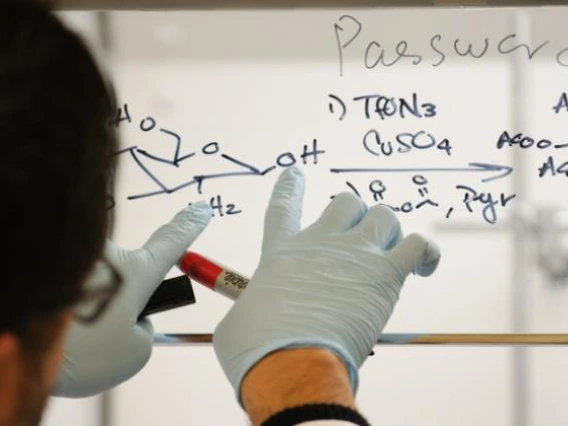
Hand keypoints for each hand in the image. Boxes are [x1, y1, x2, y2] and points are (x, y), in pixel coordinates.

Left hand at [53, 202, 211, 397]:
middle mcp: (106, 257)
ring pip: (91, 287)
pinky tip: (50, 328)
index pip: (172, 243)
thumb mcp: (132, 353)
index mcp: (135, 274)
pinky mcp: (51, 262)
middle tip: (96, 330)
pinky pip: (66, 289)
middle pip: (122, 276)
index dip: (190, 226)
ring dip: (82, 312)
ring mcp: (77, 258)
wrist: (18, 344)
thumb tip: (119, 316)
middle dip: (115, 303)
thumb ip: (139, 331)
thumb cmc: (80, 353)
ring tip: (66, 338)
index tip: (202, 208)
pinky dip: (60, 310)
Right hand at [213, 167, 440, 400]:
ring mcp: (355, 254)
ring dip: (387, 231)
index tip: (294, 171)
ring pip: (384, 215)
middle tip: (355, 242)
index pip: (285, 207)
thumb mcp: (237, 321)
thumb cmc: (256, 347)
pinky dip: (426, 253)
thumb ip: (249, 307)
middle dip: (353, 215)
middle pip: (346, 202)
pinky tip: (425, 267)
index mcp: (282, 253)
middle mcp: (320, 243)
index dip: (290, 186)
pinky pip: (419, 246)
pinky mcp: (385, 275)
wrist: (289, 360)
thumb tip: (251, 316)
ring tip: (386, 255)